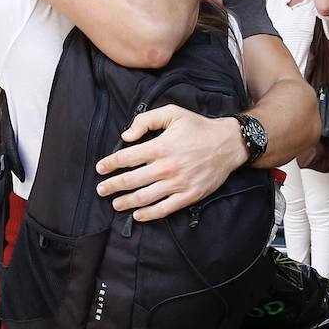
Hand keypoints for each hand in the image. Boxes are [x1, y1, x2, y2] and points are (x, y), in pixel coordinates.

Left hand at [95, 106, 246, 219]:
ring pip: (145, 197)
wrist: (228, 144)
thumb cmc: (198, 127)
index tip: (100, 168)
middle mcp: (167, 167)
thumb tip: (126, 136)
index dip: (110, 164)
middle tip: (100, 190)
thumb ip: (146, 120)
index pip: (126, 158)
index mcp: (160, 146)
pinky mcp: (189, 195)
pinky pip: (164, 209)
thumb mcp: (172, 113)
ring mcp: (178, 183)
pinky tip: (137, 215)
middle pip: (131, 180)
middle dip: (112, 186)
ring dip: (126, 202)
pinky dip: (148, 214)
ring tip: (115, 204)